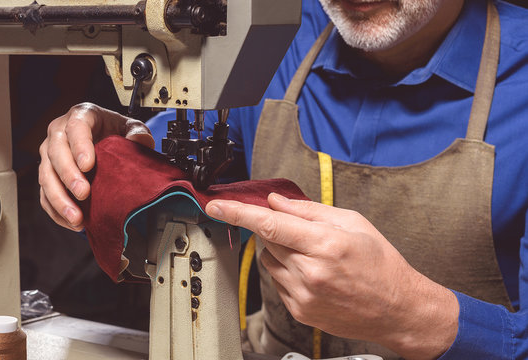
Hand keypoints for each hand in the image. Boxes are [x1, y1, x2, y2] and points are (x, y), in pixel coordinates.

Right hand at [38, 103, 153, 230]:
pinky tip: (71, 221)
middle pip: (55, 153)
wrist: (104, 136)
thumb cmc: (114, 130)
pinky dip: (56, 210)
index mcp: (81, 116)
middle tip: (84, 193)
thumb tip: (141, 140)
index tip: (88, 165)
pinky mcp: (48, 173)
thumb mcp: (130, 126)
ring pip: (45, 176)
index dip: (80, 146)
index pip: (76, 127)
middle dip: (68, 175)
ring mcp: (50, 153)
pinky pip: (45, 193)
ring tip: (76, 217)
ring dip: (59, 198)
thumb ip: (138, 132)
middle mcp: (60, 132)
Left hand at [205, 193, 458, 358]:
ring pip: (269, 262)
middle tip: (302, 231)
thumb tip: (276, 201)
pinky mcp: (300, 310)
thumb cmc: (380, 263)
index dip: (238, 213)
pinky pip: (277, 282)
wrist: (396, 308)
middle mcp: (310, 272)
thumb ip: (308, 210)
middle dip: (277, 229)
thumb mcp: (352, 222)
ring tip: (313, 255)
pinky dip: (287, 271)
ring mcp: (303, 295)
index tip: (216, 206)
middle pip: (268, 240)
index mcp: (325, 244)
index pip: (270, 224)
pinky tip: (314, 273)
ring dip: (281, 252)